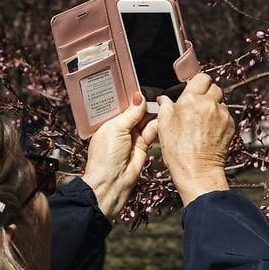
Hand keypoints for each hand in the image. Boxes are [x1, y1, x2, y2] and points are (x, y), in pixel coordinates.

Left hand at [81, 93, 158, 218]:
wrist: (112, 183)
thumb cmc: (106, 156)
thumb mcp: (116, 128)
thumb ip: (130, 113)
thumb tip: (139, 96)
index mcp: (108, 123)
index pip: (121, 106)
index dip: (131, 97)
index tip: (141, 86)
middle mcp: (120, 129)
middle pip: (135, 112)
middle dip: (144, 104)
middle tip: (155, 93)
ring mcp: (132, 138)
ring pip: (145, 121)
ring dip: (152, 113)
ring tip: (161, 103)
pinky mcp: (143, 146)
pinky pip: (152, 132)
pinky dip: (157, 125)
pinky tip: (162, 116)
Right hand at [156, 74, 233, 204]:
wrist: (198, 171)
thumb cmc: (178, 150)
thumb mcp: (164, 126)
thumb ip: (165, 106)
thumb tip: (164, 99)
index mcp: (192, 99)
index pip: (201, 77)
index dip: (196, 83)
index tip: (192, 90)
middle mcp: (210, 104)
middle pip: (213, 88)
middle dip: (205, 94)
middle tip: (195, 107)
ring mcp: (223, 114)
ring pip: (220, 102)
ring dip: (212, 106)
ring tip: (201, 122)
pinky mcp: (230, 125)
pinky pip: (225, 115)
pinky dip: (218, 119)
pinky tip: (208, 130)